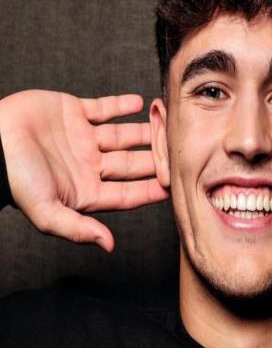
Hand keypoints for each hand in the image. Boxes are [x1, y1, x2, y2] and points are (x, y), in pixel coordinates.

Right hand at [0, 90, 167, 251]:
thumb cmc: (13, 178)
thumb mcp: (45, 210)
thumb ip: (78, 228)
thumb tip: (109, 245)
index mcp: (87, 189)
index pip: (129, 193)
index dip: (152, 190)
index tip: (176, 185)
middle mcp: (89, 165)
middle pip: (132, 164)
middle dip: (156, 158)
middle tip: (180, 151)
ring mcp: (83, 138)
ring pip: (123, 135)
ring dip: (145, 130)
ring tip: (166, 124)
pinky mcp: (73, 112)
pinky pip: (103, 108)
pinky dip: (121, 105)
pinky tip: (139, 102)